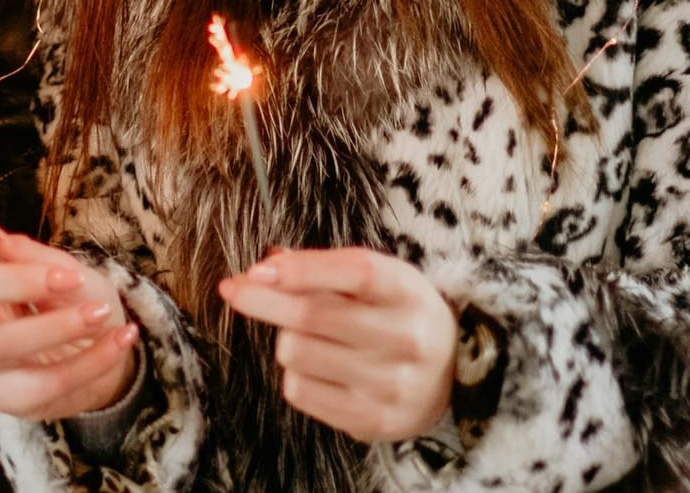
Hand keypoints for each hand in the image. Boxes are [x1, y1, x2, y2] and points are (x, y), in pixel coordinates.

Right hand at [0, 209, 138, 421]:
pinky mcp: (3, 395)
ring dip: (56, 327)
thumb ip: (28, 255)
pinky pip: (38, 384)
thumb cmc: (77, 297)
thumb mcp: (65, 265)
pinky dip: (89, 361)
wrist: (106, 345)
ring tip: (99, 314)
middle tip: (68, 277)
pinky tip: (118, 340)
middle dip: (13, 280)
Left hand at [219, 247, 455, 442]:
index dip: (301, 269)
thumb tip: (263, 268)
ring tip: (305, 337)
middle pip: (312, 314)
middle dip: (262, 298)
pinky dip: (294, 374)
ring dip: (285, 339)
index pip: (354, 271)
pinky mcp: (374, 420)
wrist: (454, 374)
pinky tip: (315, 368)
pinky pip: (300, 391)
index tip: (258, 269)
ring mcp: (392, 384)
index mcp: (407, 291)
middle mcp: (406, 337)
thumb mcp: (377, 279)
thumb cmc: (396, 313)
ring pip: (297, 352)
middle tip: (235, 289)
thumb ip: (322, 268)